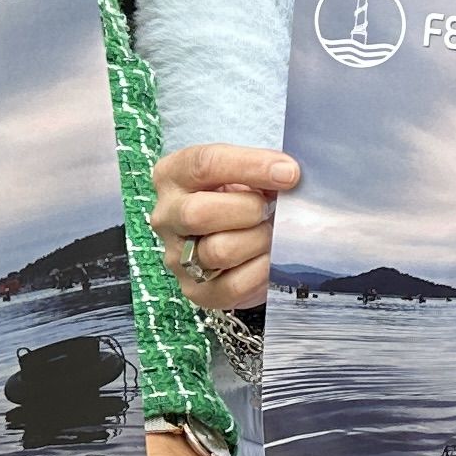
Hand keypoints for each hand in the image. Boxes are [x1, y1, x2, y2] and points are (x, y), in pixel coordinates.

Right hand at [151, 142, 297, 312]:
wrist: (237, 236)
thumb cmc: (240, 195)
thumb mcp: (244, 173)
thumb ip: (261, 169)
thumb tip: (289, 175)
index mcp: (172, 175)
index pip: (204, 164)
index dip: (252, 167)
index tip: (289, 173)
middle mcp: (166, 216)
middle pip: (198, 213)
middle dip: (248, 210)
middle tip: (269, 210)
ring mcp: (176, 257)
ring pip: (218, 251)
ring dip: (258, 241)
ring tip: (270, 234)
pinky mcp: (195, 291)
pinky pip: (232, 286)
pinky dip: (262, 271)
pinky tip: (271, 258)